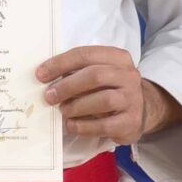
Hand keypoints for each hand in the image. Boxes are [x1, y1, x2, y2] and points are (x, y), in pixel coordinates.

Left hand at [36, 46, 178, 145]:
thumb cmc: (110, 89)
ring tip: (63, 111)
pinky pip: (105, 125)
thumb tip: (45, 77)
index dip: (61, 63)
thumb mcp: (99, 74)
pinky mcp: (131, 122)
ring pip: (103, 100)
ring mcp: (133, 99)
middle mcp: (129, 76)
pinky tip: (72, 125)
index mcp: (118, 58)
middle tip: (49, 96)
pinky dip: (84, 126)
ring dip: (76, 106)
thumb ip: (77, 72)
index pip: (86, 54)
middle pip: (95, 76)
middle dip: (67, 86)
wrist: (141, 111)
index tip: (41, 74)